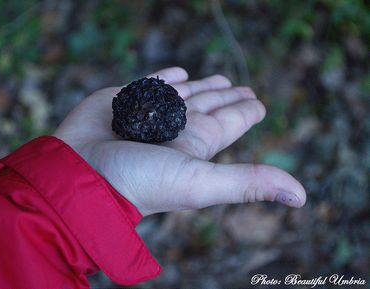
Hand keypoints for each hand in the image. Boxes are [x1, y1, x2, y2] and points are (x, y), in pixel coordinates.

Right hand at [54, 67, 305, 215]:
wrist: (79, 175)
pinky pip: (148, 84)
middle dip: (224, 95)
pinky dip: (163, 78)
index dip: (246, 110)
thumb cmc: (139, 181)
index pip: (230, 122)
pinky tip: (175, 73)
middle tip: (238, 87)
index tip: (257, 102)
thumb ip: (248, 183)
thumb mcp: (199, 183)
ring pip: (181, 94)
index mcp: (196, 144)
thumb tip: (301, 197)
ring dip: (198, 85)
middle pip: (208, 106)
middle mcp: (175, 129)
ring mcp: (148, 114)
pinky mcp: (122, 100)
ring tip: (214, 79)